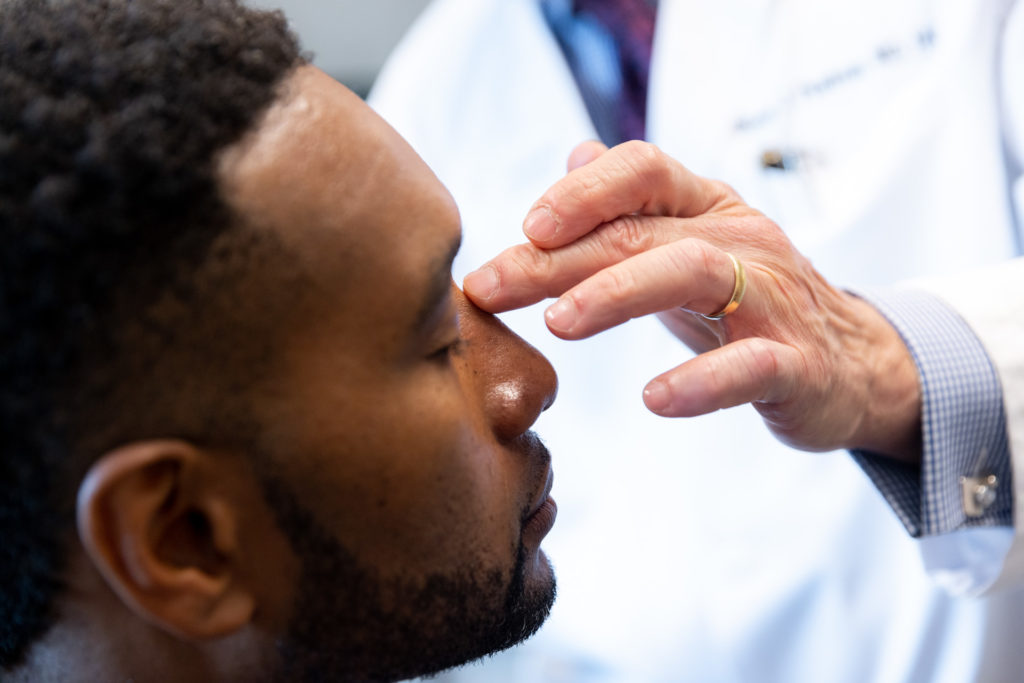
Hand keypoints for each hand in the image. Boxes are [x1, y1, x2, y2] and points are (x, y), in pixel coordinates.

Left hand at [463, 141, 921, 461]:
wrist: (851, 365)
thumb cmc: (750, 305)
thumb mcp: (689, 245)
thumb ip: (633, 207)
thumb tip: (575, 152)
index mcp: (708, 206)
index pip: (642, 168)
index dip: (578, 193)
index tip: (522, 230)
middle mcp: (742, 237)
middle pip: (642, 230)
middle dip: (558, 258)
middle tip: (490, 288)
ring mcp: (773, 298)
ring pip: (695, 272)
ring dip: (618, 293)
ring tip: (560, 323)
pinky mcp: (797, 363)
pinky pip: (750, 365)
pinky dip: (701, 380)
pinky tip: (654, 398)